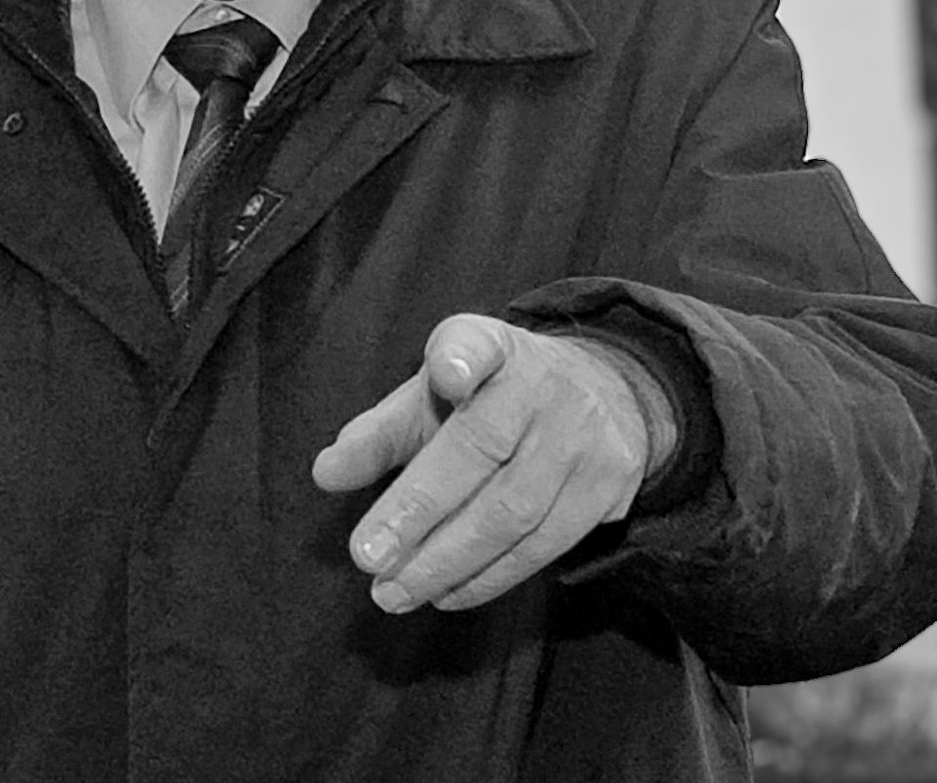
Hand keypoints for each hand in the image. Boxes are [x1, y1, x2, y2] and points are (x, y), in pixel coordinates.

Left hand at [311, 314, 665, 613]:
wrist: (605, 395)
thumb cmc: (491, 398)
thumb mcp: (433, 398)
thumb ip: (379, 434)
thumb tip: (326, 473)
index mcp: (492, 347)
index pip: (478, 342)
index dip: (462, 357)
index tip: (446, 373)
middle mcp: (543, 385)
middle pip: (483, 447)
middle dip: (420, 508)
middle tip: (367, 557)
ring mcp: (583, 436)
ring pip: (513, 510)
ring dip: (447, 561)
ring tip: (393, 592)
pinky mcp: (609, 485)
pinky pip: (543, 545)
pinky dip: (488, 577)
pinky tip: (445, 594)